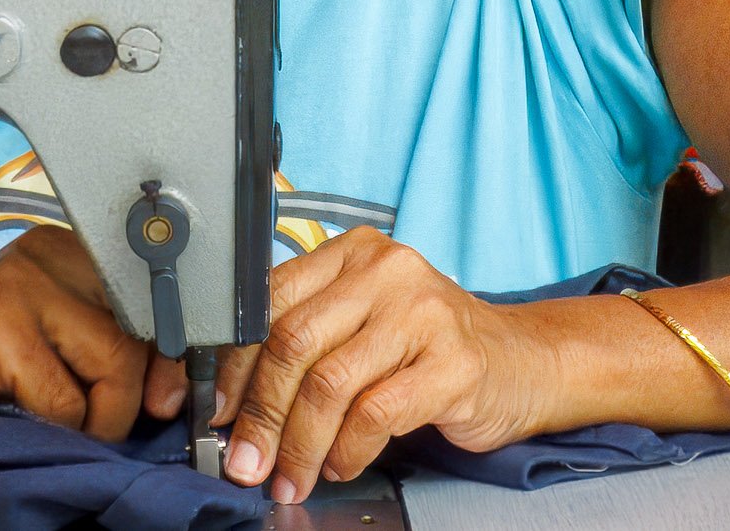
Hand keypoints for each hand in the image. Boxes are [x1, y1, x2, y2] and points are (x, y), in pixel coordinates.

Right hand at [0, 226, 171, 440]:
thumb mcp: (47, 346)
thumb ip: (102, 351)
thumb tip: (171, 390)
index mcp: (67, 250)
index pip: (152, 298)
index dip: (167, 356)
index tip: (163, 397)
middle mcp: (49, 254)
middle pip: (140, 331)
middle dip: (132, 394)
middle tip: (104, 426)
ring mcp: (20, 284)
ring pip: (112, 363)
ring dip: (96, 418)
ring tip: (57, 424)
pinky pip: (62, 398)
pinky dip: (53, 427)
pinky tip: (17, 416)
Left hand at [212, 229, 560, 503]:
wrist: (521, 360)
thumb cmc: (429, 345)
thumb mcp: (363, 321)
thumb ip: (307, 343)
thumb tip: (232, 403)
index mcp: (352, 252)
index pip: (268, 301)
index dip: (230, 363)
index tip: (208, 410)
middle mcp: (385, 270)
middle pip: (292, 342)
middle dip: (259, 414)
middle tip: (245, 461)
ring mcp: (423, 312)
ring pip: (329, 383)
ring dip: (299, 444)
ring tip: (291, 476)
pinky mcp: (453, 361)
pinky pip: (376, 413)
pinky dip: (349, 449)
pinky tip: (342, 465)